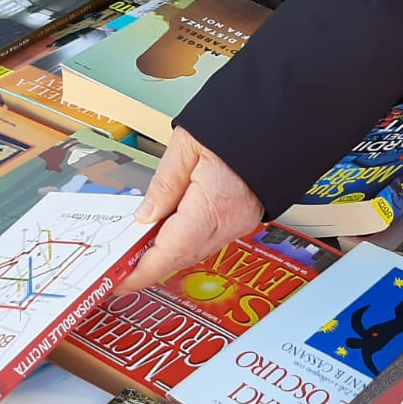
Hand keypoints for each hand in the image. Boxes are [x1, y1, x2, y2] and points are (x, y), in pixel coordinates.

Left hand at [119, 128, 262, 291]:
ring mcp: (240, 223)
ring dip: (167, 255)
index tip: (121, 282)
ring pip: (195, 251)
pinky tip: (168, 235)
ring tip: (139, 251)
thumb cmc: (240, 125)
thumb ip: (164, 184)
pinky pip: (208, 239)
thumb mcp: (187, 144)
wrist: (281, 122)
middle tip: (121, 269)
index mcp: (212, 204)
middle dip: (149, 267)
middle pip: (181, 257)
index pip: (169, 251)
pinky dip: (185, 243)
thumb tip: (145, 216)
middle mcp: (229, 221)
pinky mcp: (244, 218)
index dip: (142, 272)